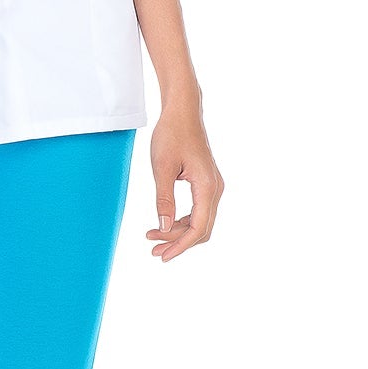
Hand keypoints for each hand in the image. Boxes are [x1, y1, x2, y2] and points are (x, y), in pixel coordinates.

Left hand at [146, 107, 223, 260]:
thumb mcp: (161, 168)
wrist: (182, 112)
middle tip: (153, 251)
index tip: (163, 256)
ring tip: (152, 237)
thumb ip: (163, 199)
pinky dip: (182, 221)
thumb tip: (163, 227)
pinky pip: (199, 211)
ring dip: (178, 233)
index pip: (198, 227)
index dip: (181, 245)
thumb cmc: (171, 135)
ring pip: (200, 221)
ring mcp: (213, 186)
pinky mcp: (206, 183)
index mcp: (207, 186)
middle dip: (178, 242)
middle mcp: (215, 188)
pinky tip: (164, 223)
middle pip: (201, 228)